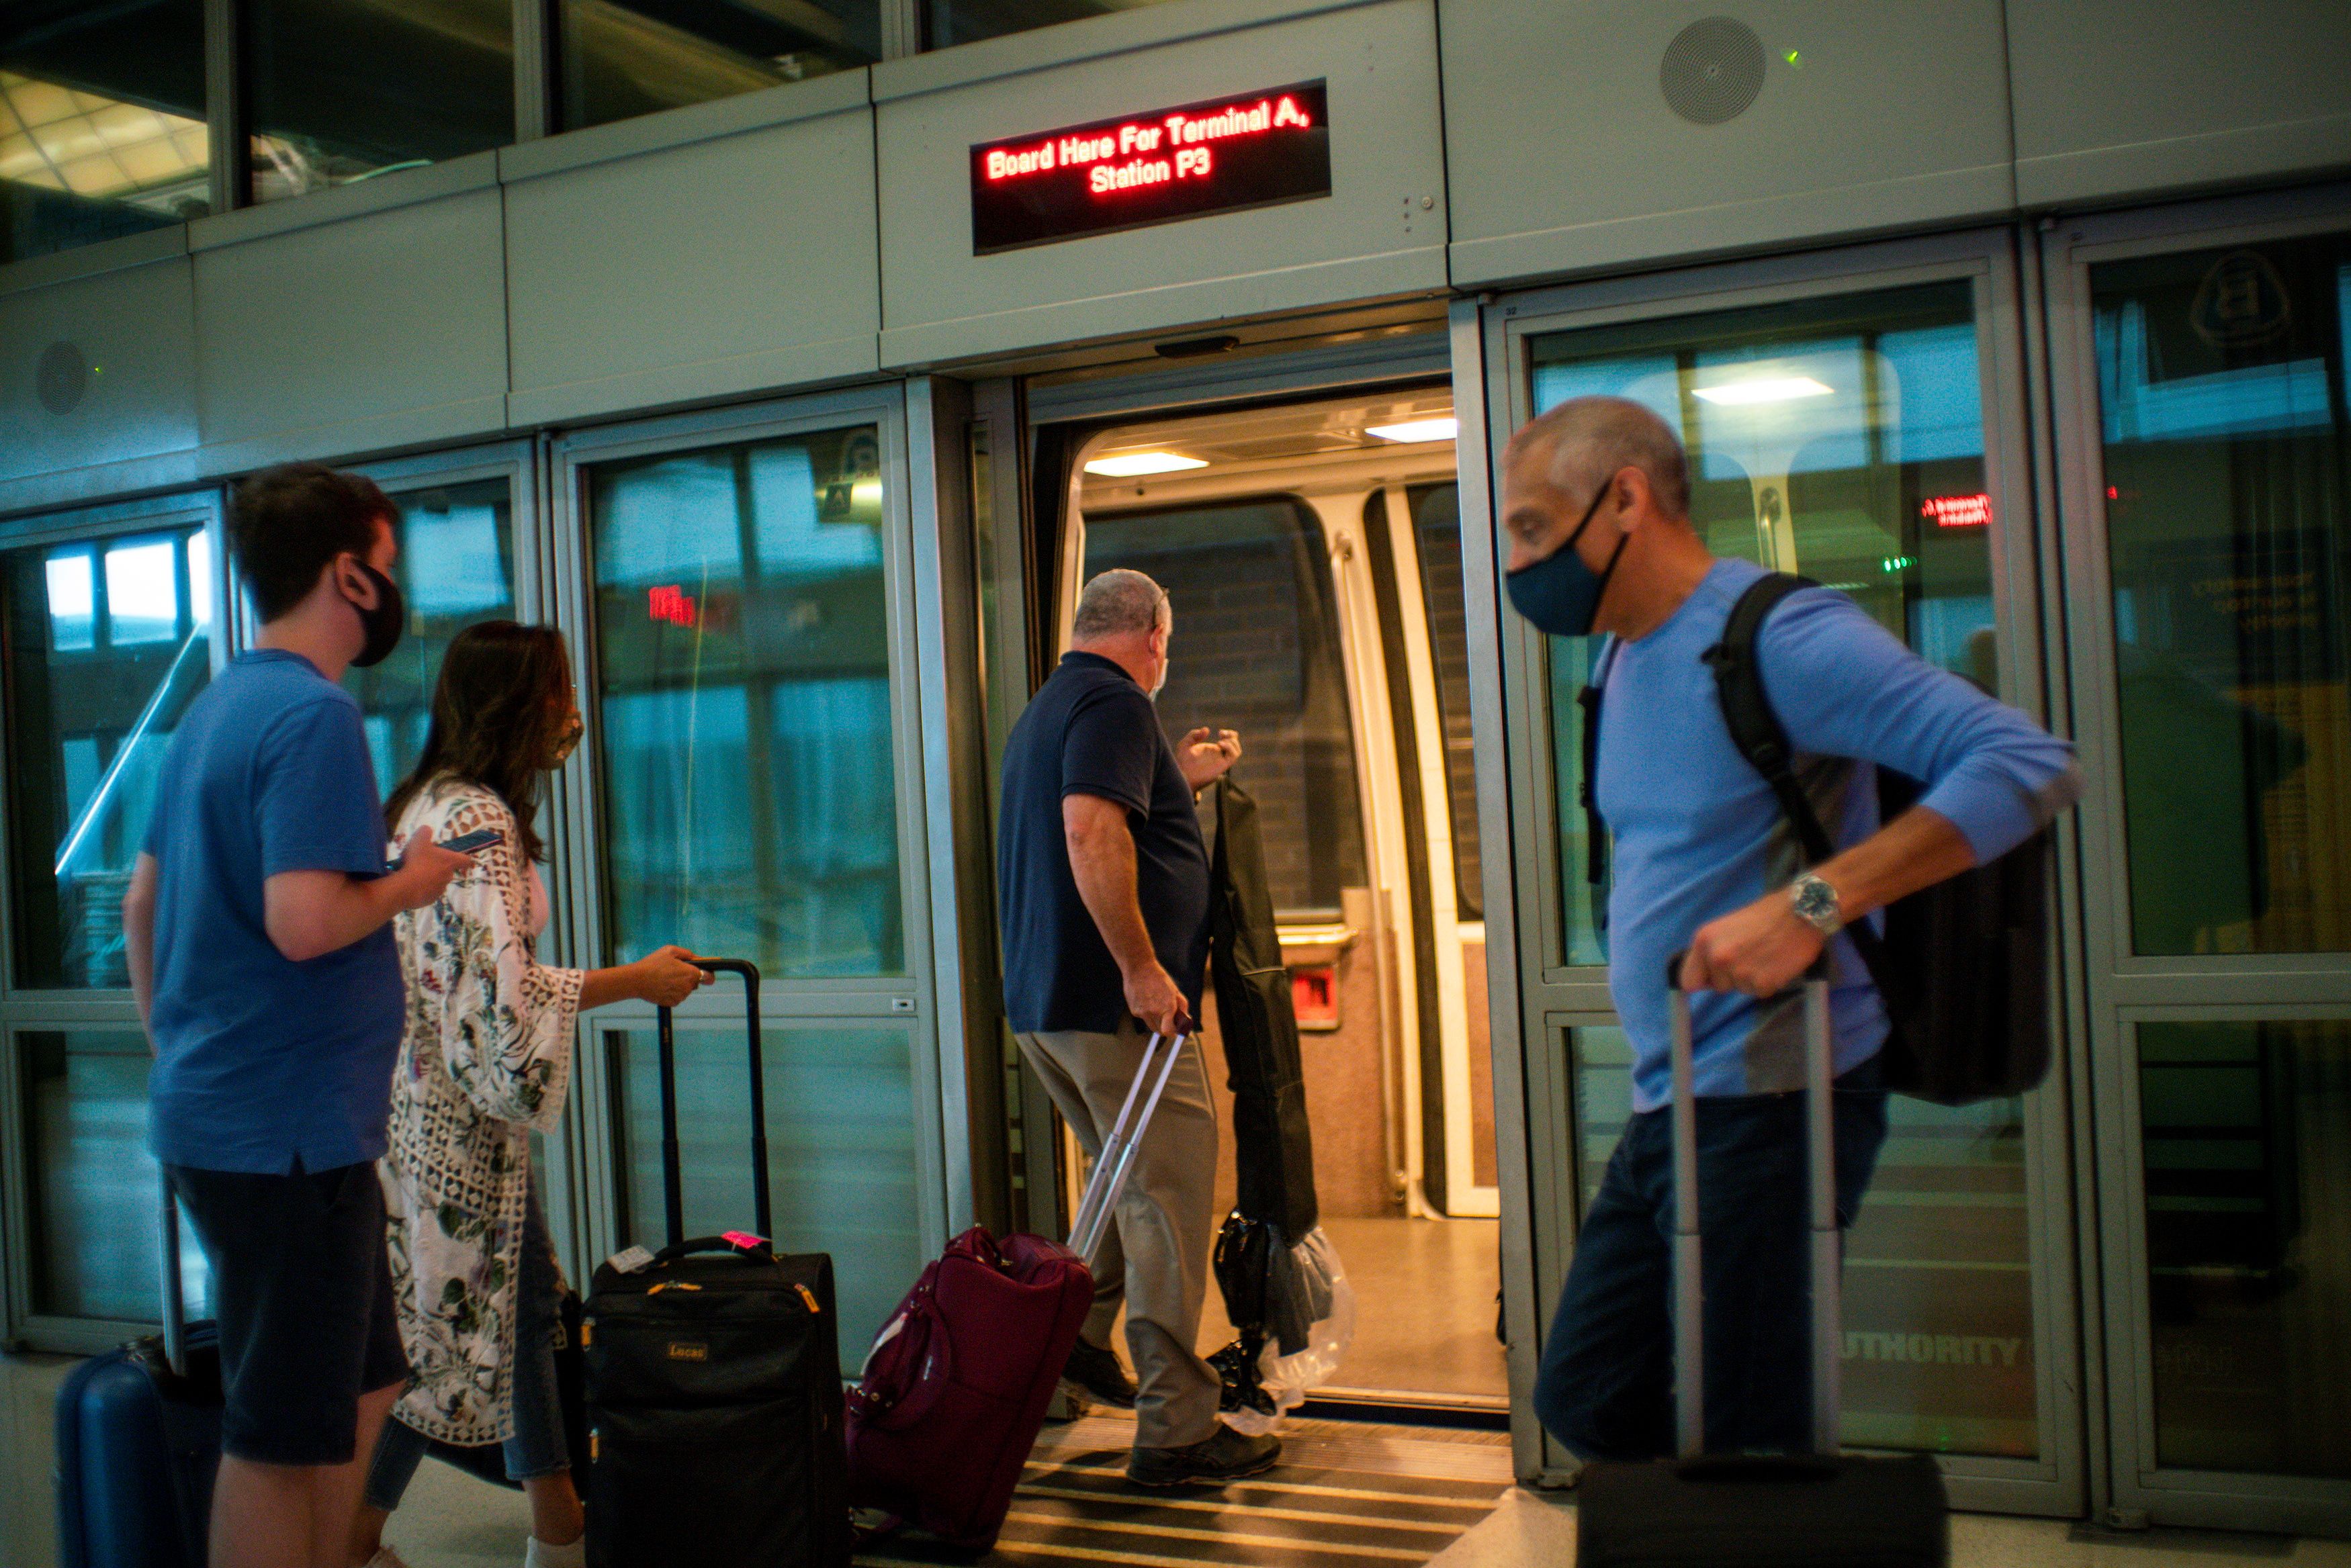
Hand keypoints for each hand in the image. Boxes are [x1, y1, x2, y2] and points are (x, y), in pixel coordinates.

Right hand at [391, 826, 472, 910]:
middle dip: (438, 867)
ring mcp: (440, 890)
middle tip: (423, 863)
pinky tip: (410, 885)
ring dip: (429, 878)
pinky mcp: (430, 900)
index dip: (464, 858)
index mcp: (450, 862)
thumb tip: (427, 830)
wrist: (406, 886)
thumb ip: (425, 832)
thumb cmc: (416, 861)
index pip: (466, 860)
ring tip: (414, 874)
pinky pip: (427, 893)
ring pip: (437, 882)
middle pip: (447, 870)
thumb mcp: (419, 840)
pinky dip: (421, 889)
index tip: (461, 859)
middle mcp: (449, 876)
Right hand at [633, 945, 712, 1007]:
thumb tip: (699, 959)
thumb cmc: (653, 963)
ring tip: (665, 978)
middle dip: (688, 978)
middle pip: (694, 983)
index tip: (705, 974)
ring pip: (685, 990)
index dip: (707, 974)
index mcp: (691, 973)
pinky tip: (662, 986)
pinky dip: (672, 993)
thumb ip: (688, 954)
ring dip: (679, 986)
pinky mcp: (672, 1003)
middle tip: (673, 972)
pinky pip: (677, 997)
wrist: (636, 980)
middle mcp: (688, 987)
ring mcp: (681, 996)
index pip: (708, 977)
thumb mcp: (671, 951)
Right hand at [1123, 961, 1190, 1038]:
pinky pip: (1143, 1018)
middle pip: (1160, 1031)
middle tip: (1168, 1019)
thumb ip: (1182, 1008)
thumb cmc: (1159, 979)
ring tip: (1155, 1005)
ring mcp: (1143, 1012)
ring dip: (1156, 1021)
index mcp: (1167, 1007)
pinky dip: (1146, 1013)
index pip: (1169, 1031)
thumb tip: (1186, 1022)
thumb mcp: (1175, 991)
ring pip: (1151, 1025)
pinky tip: (1146, 1000)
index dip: (1173, 1033)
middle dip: (1165, 1028)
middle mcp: (1154, 1012)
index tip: (1175, 1032)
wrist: (1139, 969)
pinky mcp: (1134, 1011)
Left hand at [1177, 727, 1241, 791]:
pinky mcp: (1221, 767)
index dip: (1229, 734)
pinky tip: (1220, 744)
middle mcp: (1219, 756)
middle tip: (1221, 733)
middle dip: (1232, 736)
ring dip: (1233, 743)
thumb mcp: (1185, 744)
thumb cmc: (1182, 762)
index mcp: (1212, 750)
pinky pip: (1233, 757)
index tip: (1220, 732)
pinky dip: (1230, 748)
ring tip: (1220, 741)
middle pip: (1235, 745)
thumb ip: (1194, 735)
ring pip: (1237, 751)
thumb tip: (1207, 730)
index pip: (1228, 741)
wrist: (1182, 775)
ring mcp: (1220, 761)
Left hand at [1681, 889, 1826, 996]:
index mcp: (1704, 940)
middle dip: (1732, 977)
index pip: (1688, 980)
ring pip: (1741, 990)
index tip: (1713, 979)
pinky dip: (1770, 982)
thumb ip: (1711, 951)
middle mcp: (1718, 957)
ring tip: (1766, 956)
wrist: (1801, 912)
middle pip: (1718, 987)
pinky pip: (1761, 992)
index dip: (1704, 980)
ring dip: (1752, 979)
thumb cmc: (1766, 916)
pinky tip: (1777, 963)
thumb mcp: (1726, 927)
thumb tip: (1702, 979)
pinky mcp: (1763, 983)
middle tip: (1752, 956)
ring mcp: (1740, 972)